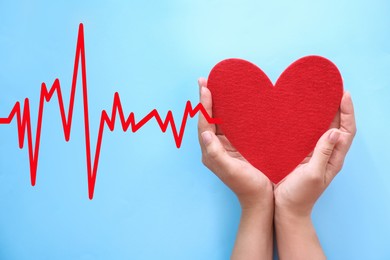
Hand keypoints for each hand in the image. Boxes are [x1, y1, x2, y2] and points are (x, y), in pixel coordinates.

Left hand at [197, 78, 273, 259]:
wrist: (261, 199)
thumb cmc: (247, 185)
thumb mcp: (231, 171)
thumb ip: (215, 154)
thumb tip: (205, 133)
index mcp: (210, 153)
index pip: (204, 123)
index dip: (204, 105)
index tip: (205, 87)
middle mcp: (214, 148)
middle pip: (207, 119)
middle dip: (205, 100)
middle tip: (204, 81)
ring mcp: (224, 147)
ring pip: (217, 121)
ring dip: (215, 104)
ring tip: (214, 86)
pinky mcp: (234, 147)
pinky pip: (227, 126)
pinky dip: (227, 113)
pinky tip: (232, 104)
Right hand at [274, 91, 355, 259]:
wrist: (285, 207)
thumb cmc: (300, 195)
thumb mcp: (313, 174)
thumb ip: (324, 153)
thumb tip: (336, 131)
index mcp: (334, 159)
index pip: (347, 131)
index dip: (347, 112)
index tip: (343, 94)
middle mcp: (327, 153)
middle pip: (338, 126)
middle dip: (338, 107)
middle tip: (332, 90)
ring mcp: (314, 153)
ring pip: (323, 128)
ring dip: (323, 113)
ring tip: (318, 96)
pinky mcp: (301, 154)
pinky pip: (308, 135)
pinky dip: (308, 122)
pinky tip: (300, 114)